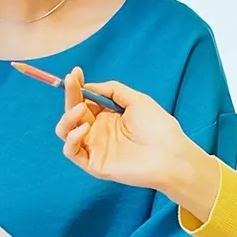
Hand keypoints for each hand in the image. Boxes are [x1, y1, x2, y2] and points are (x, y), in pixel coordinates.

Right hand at [56, 67, 213, 203]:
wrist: (170, 155)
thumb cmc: (159, 128)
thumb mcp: (137, 100)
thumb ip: (113, 90)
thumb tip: (90, 86)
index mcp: (108, 116)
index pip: (85, 99)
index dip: (77, 87)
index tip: (74, 73)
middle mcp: (98, 130)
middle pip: (73, 112)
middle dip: (70, 96)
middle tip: (71, 83)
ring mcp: (95, 147)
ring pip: (65, 131)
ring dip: (67, 117)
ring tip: (80, 109)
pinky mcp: (94, 164)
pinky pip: (71, 151)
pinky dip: (71, 138)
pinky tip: (84, 128)